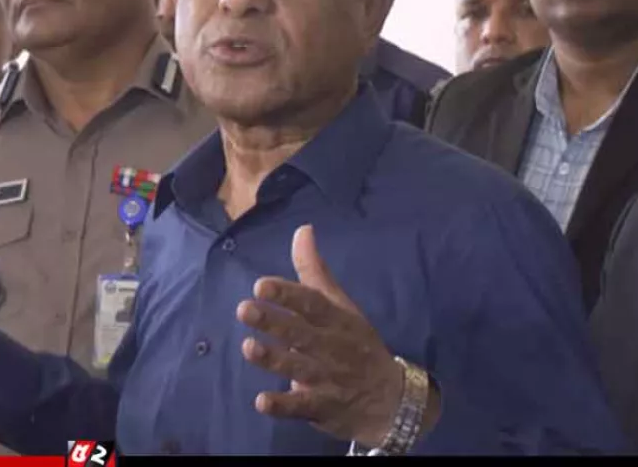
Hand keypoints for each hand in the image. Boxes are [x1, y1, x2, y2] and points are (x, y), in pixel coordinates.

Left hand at [236, 225, 406, 447]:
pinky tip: (262, 402)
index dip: (288, 294)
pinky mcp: (322, 408)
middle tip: (244, 309)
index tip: (261, 285)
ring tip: (248, 347)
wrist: (392, 400)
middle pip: (301, 333)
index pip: (312, 304)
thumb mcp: (341, 307)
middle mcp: (332, 347)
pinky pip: (301, 407)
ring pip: (297, 368)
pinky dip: (282, 405)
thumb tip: (302, 230)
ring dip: (273, 359)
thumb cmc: (357, 344)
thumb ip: (315, 272)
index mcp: (336, 320)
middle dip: (274, 322)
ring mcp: (327, 379)